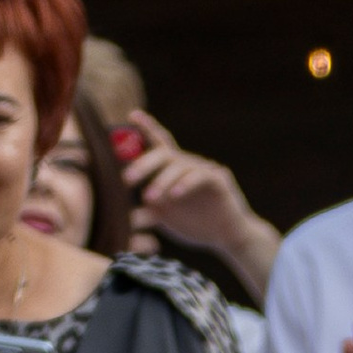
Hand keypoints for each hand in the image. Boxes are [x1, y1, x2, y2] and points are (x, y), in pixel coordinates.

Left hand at [119, 127, 281, 303]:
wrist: (227, 237)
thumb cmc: (195, 225)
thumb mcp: (165, 217)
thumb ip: (148, 208)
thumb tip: (125, 210)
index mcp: (174, 170)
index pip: (159, 143)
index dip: (146, 127)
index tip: (131, 115)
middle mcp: (188, 165)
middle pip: (164, 154)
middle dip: (143, 164)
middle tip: (126, 179)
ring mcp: (204, 169)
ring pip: (179, 166)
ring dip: (161, 181)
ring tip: (149, 198)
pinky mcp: (218, 180)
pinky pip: (199, 176)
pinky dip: (185, 184)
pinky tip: (174, 195)